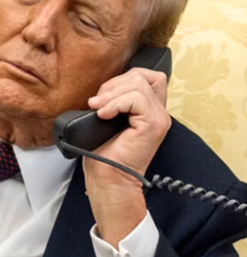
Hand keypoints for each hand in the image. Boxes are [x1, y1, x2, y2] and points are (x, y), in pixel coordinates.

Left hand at [83, 65, 169, 244]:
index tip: (101, 98)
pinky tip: (103, 115)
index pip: (145, 77)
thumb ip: (112, 103)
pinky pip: (136, 98)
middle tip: (97, 103)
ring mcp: (158, 118)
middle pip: (143, 76)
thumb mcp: (105, 122)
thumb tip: (101, 91)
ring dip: (112, 93)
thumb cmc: (104, 157)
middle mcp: (158, 112)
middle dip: (115, 83)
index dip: (121, 80)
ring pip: (139, 84)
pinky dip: (116, 103)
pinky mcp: (153, 124)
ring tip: (98, 109)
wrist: (109, 180)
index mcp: (148, 111)